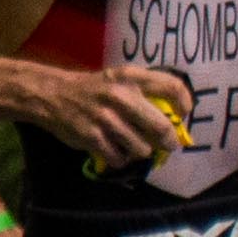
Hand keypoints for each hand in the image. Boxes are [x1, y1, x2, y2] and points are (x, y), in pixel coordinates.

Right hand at [19, 61, 187, 165]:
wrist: (53, 95)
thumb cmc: (94, 88)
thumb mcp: (119, 78)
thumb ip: (144, 92)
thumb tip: (174, 118)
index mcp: (131, 76)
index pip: (171, 86)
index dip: (184, 103)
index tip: (183, 115)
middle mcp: (121, 95)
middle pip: (161, 127)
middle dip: (169, 141)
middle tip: (168, 145)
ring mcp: (106, 118)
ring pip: (142, 148)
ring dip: (142, 152)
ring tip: (135, 147)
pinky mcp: (92, 137)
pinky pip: (120, 158)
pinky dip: (121, 159)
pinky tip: (115, 152)